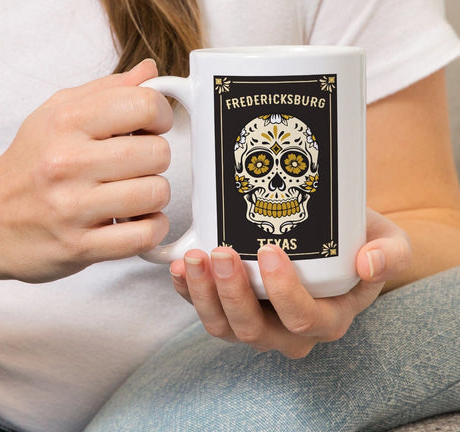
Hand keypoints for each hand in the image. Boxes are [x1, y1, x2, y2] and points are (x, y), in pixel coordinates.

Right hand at [0, 59, 172, 282]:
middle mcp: (67, 161)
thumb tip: (150, 71)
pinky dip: (151, 228)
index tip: (152, 126)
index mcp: (64, 121)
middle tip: (137, 163)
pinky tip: (135, 220)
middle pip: (157, 152)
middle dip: (156, 157)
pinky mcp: (78, 246)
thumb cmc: (26, 163)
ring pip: (155, 193)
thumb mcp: (55, 113)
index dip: (160, 114)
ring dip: (153, 194)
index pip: (143, 105)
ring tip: (133, 192)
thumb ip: (106, 90)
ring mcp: (72, 207)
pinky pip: (144, 235)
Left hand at [169, 208, 410, 357]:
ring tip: (194, 258)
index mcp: (328, 318)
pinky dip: (186, 292)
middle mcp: (289, 331)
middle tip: (221, 253)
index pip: (304, 319)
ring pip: (224, 327)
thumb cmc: (357, 240)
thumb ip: (390, 254)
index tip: (269, 251)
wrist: (332, 238)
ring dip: (203, 294)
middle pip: (255, 330)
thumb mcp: (389, 241)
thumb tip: (369, 263)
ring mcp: (256, 322)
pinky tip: (179, 267)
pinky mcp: (229, 307)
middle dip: (233, 293)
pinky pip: (203, 310)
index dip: (284, 292)